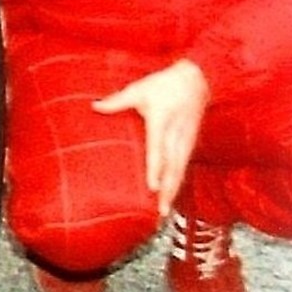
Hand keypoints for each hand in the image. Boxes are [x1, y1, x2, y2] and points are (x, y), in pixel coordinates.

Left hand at [92, 59, 209, 216]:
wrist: (196, 80)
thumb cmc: (163, 85)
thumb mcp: (139, 89)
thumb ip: (117, 101)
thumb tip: (94, 106)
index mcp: (161, 122)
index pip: (158, 150)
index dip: (155, 170)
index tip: (152, 187)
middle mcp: (177, 134)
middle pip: (173, 167)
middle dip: (167, 190)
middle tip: (160, 211)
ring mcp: (186, 140)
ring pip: (180, 170)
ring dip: (173, 190)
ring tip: (165, 210)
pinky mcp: (191, 143)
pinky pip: (184, 166)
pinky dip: (178, 182)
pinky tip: (172, 195)